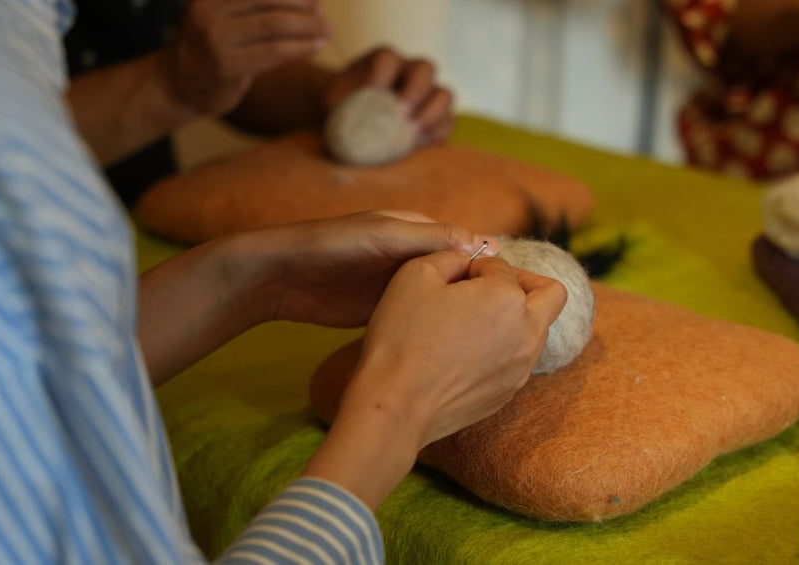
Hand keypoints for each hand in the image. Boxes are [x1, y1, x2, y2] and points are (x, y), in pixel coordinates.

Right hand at [164, 0, 329, 116]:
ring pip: (273, 25)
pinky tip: (315, 47)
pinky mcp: (225, 65)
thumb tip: (312, 2)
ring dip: (307, 27)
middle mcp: (208, 9)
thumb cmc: (212, 49)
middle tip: (324, 16)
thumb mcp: (226, 19)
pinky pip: (272, 52)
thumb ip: (258, 9)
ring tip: (327, 31)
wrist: (178, 85)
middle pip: (269, 0)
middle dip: (303, 6)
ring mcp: (214, 37)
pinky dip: (299, 48)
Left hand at [227, 211, 495, 327]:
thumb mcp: (386, 236)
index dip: (488, 264)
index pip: (464, 244)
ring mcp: (396, 285)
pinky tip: (455, 347)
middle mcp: (410, 256)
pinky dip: (434, 329)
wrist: (282, 277)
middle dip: (478, 292)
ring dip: (459, 313)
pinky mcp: (381, 311)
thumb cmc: (333, 246)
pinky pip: (416, 318)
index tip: (516, 287)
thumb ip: (432, 238)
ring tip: (490, 335)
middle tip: (509, 316)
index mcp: (415, 230)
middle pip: (455, 274)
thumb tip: (484, 244)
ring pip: (439, 299)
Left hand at [324, 47, 454, 147]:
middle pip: (425, 68)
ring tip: (413, 130)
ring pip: (443, 94)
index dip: (381, 73)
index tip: (371, 91)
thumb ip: (336, 109)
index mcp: (382, 62)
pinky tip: (418, 143)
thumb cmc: (340, 110)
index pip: (387, 59)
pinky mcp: (437, 118)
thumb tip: (342, 125)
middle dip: (415, 89)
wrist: (352, 122)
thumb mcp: (332, 105)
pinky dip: (436, 133)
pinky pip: (448, 123)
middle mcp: (409, 72)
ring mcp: (427, 95)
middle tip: (401, 111)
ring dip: (432, 112)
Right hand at [345, 252, 567, 449]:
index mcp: (507, 297)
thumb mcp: (416, 274)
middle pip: (552, 294)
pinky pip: (520, 360)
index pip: (503, 266)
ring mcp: (522, 367)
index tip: (453, 279)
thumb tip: (466, 259)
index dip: (476, 266)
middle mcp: (527, 331)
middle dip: (525, 282)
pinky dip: (503, 348)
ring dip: (515, 317)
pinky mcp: (509, 392)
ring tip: (473, 322)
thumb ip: (450, 254)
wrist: (396, 405)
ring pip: (538, 329)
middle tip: (489, 288)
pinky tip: (466, 353)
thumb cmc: (402, 336)